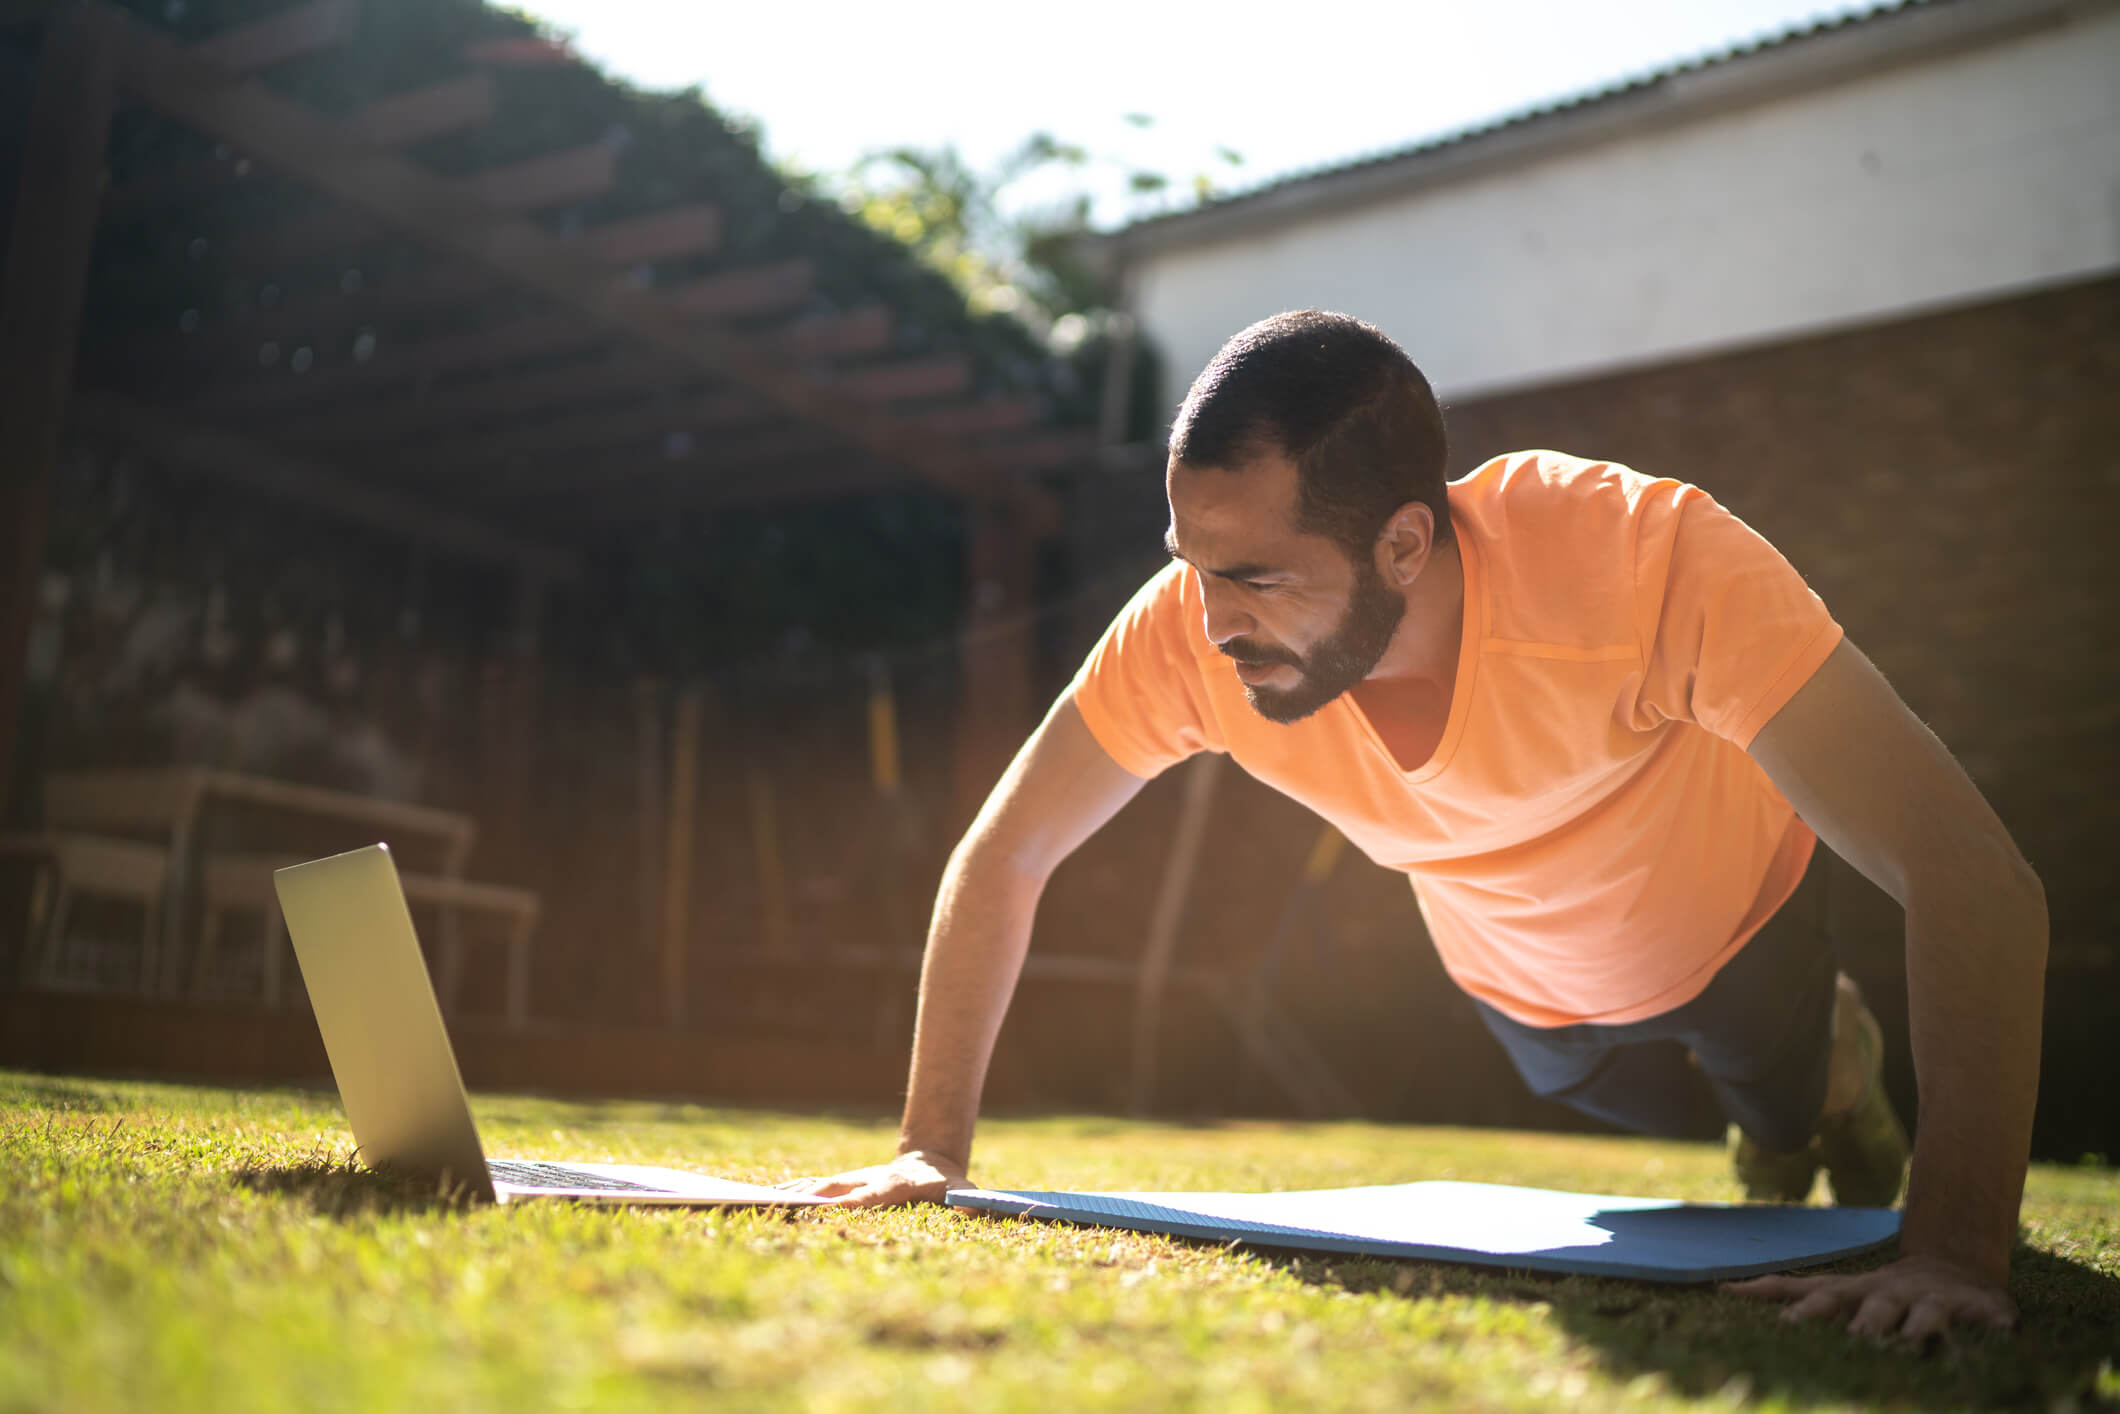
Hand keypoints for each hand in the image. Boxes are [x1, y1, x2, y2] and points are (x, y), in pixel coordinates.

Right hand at [779, 1150, 968, 1208]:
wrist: (931, 1160)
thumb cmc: (949, 1185)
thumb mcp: (966, 1192)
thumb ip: (970, 1201)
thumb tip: (975, 1207)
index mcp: (897, 1184)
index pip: (873, 1195)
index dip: (854, 1202)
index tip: (833, 1209)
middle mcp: (869, 1179)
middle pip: (835, 1188)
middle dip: (811, 1198)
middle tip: (784, 1208)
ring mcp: (854, 1179)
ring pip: (819, 1186)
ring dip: (795, 1195)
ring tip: (763, 1203)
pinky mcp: (843, 1183)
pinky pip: (814, 1188)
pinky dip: (792, 1194)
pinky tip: (767, 1200)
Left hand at [1724, 1254, 2015, 1340]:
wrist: (1951, 1270)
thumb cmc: (1880, 1293)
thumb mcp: (1835, 1290)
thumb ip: (1786, 1293)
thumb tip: (1723, 1288)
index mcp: (1856, 1293)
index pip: (1821, 1298)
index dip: (1800, 1311)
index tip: (1781, 1326)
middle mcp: (1891, 1294)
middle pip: (1872, 1309)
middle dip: (1861, 1325)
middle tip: (1853, 1341)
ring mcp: (1934, 1301)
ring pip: (1925, 1316)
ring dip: (1918, 1328)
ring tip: (1913, 1341)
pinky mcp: (1980, 1309)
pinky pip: (1989, 1318)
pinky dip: (1994, 1324)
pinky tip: (2002, 1331)